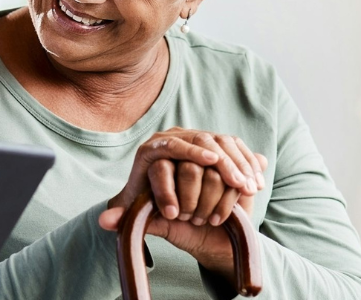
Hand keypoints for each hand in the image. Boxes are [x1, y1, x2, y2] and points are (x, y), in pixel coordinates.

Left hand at [99, 128, 268, 282]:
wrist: (180, 207)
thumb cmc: (157, 211)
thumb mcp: (141, 215)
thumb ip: (124, 218)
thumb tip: (104, 222)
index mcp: (151, 151)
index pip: (168, 145)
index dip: (189, 152)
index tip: (208, 162)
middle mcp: (173, 138)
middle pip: (200, 140)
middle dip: (220, 161)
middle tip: (235, 181)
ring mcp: (198, 138)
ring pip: (221, 142)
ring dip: (238, 164)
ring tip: (247, 186)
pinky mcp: (219, 144)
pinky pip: (236, 147)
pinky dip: (248, 163)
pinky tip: (255, 183)